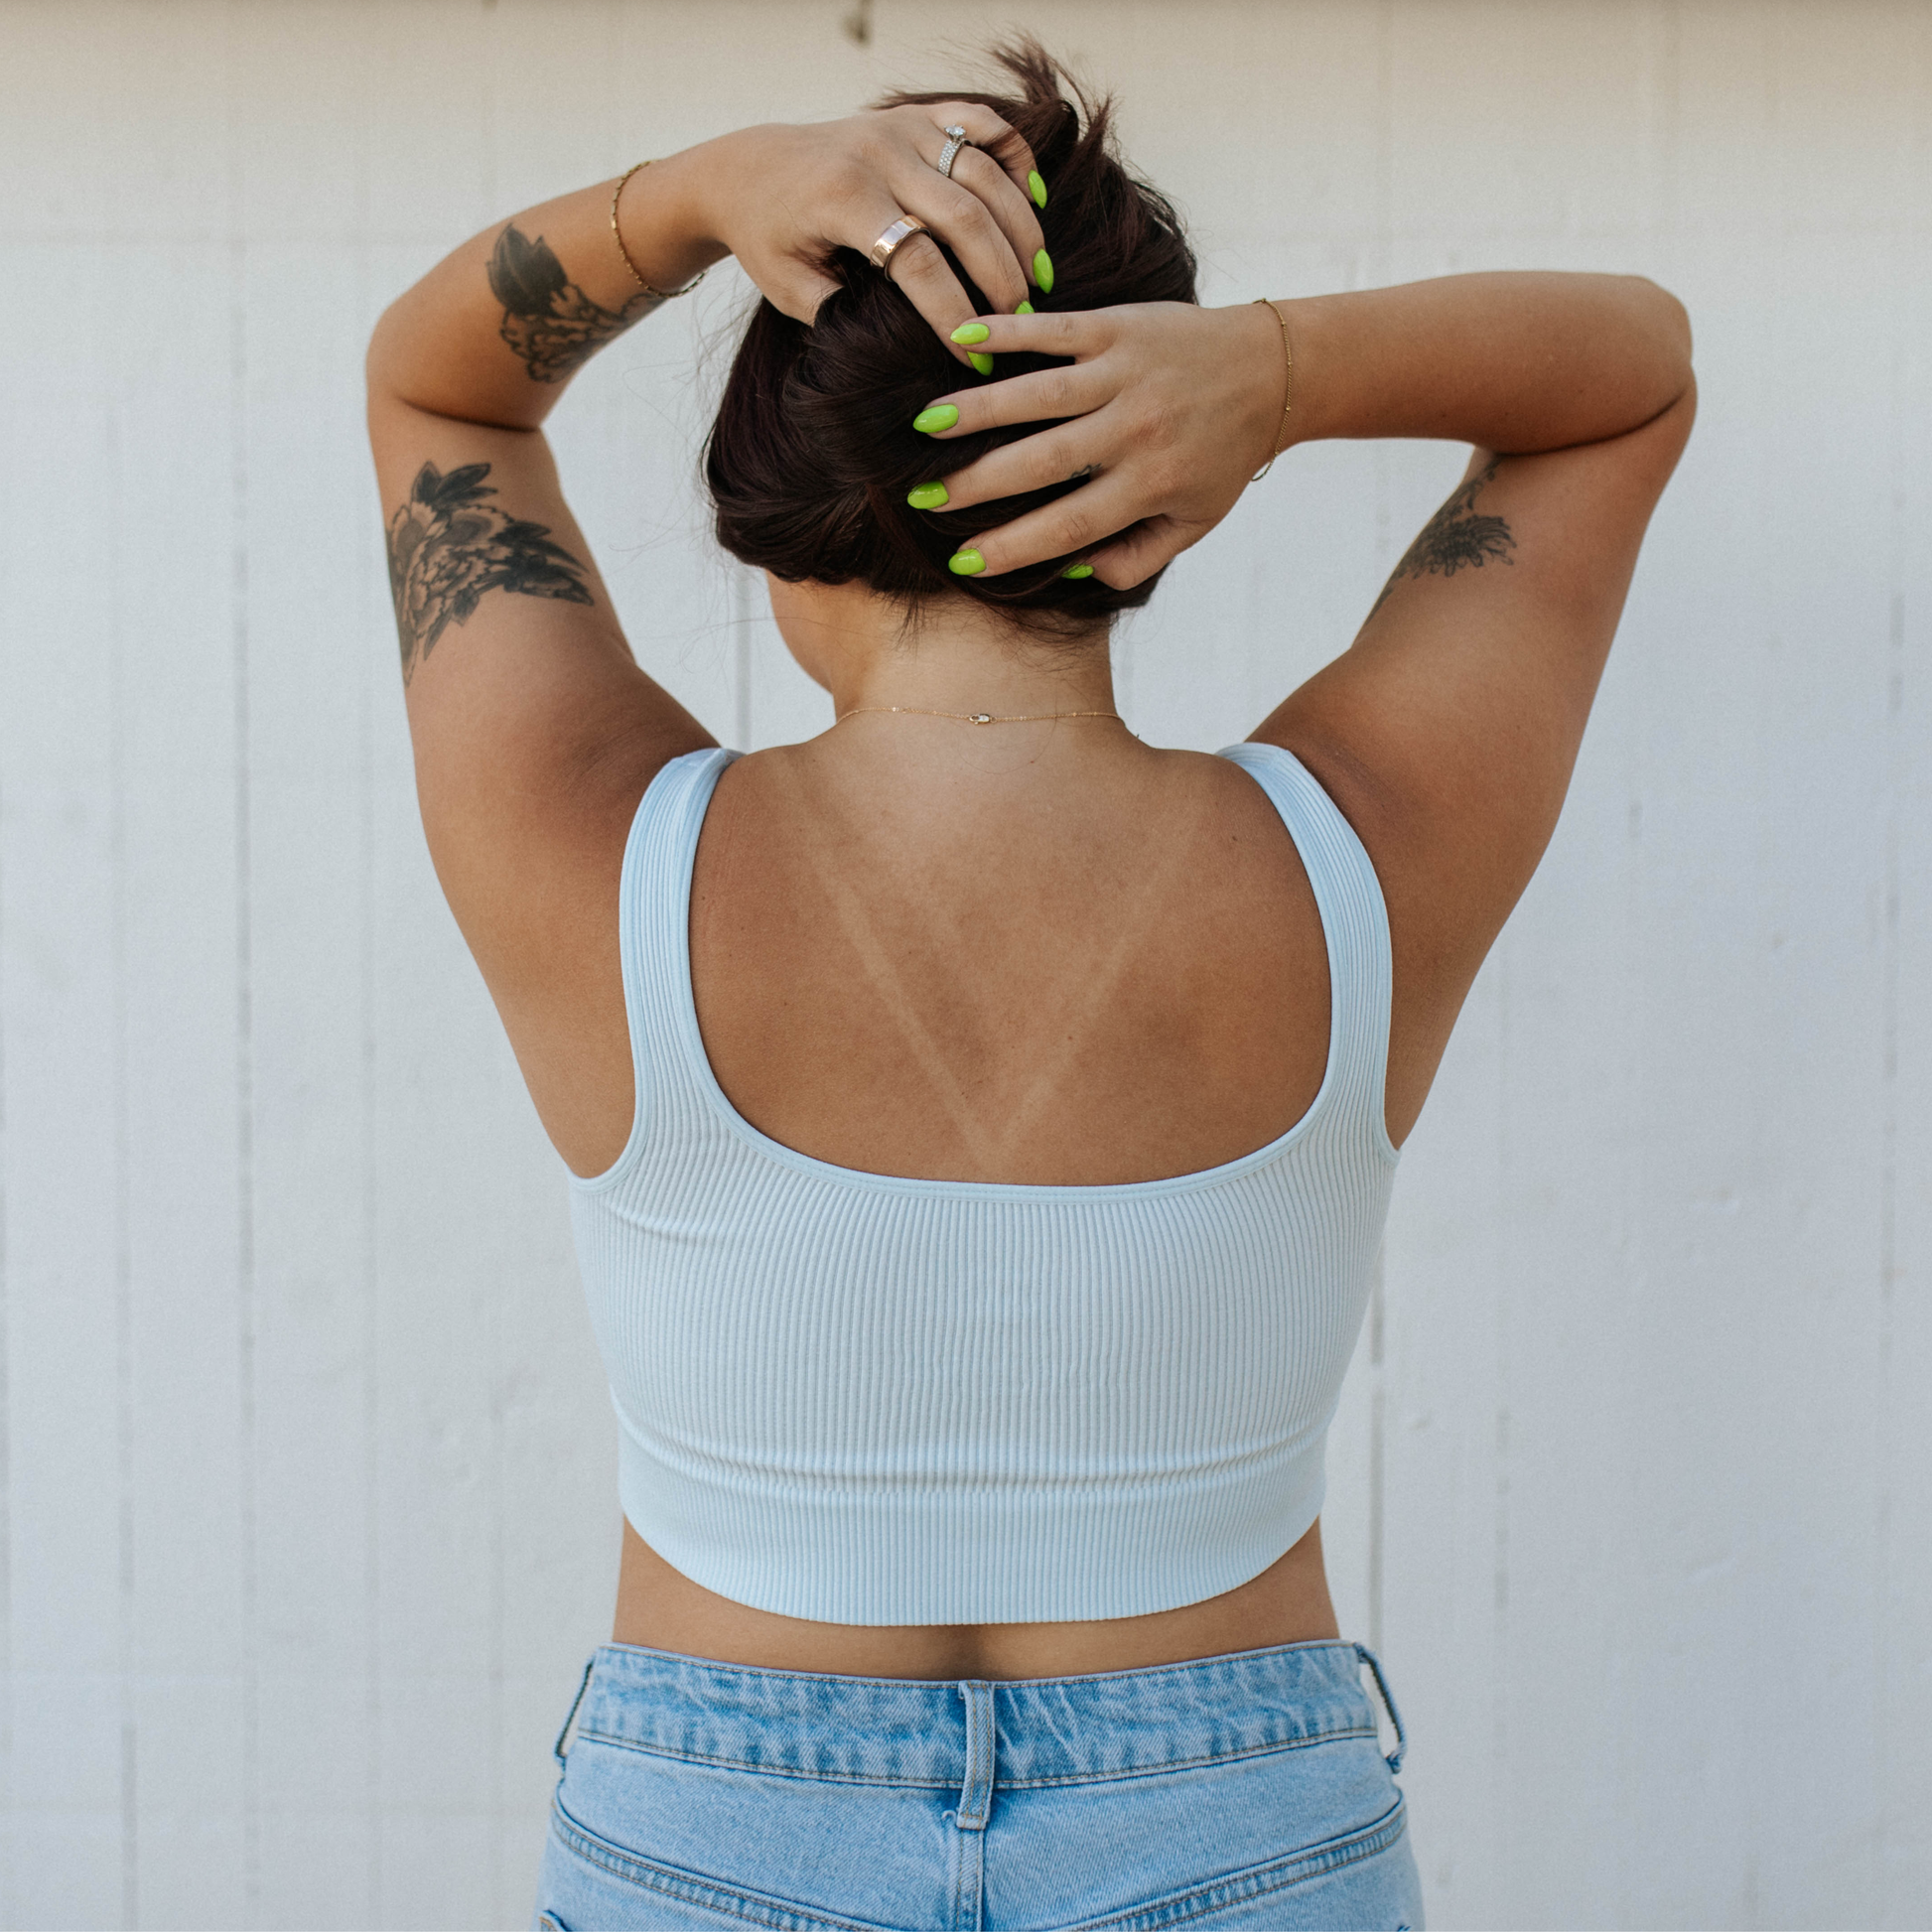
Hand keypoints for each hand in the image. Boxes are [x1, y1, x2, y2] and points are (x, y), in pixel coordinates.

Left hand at [694, 109, 1049, 364]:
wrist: (745, 169)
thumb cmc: (768, 239)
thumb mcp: (790, 290)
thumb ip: (844, 315)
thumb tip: (908, 350)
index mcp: (843, 197)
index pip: (919, 263)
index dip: (955, 315)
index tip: (978, 361)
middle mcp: (878, 152)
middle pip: (966, 217)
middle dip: (1002, 277)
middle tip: (1023, 323)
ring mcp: (900, 126)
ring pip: (985, 172)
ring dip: (1020, 228)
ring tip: (1039, 277)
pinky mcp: (915, 114)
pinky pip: (982, 124)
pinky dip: (1015, 157)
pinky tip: (1032, 199)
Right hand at [904, 301, 1291, 582]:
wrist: (1271, 370)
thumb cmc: (1220, 455)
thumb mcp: (1193, 521)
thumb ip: (1136, 556)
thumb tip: (1072, 570)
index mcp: (1153, 484)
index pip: (1069, 526)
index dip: (1014, 548)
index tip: (964, 563)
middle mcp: (1136, 430)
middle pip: (1042, 464)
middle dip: (977, 486)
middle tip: (924, 501)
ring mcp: (1126, 373)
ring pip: (1039, 395)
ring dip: (977, 409)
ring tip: (926, 427)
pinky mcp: (1120, 326)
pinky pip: (1055, 331)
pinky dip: (1009, 330)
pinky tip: (962, 337)